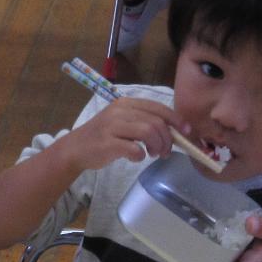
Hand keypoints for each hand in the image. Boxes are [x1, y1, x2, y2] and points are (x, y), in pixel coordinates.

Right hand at [62, 96, 187, 170]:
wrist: (75, 149)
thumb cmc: (103, 137)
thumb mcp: (123, 122)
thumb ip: (143, 122)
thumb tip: (174, 131)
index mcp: (126, 103)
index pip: (158, 107)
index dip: (176, 119)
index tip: (186, 132)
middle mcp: (119, 111)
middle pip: (156, 122)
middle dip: (167, 139)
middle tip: (165, 152)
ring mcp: (112, 126)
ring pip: (148, 132)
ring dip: (157, 146)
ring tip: (154, 154)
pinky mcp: (107, 143)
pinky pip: (134, 149)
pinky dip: (140, 156)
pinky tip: (136, 158)